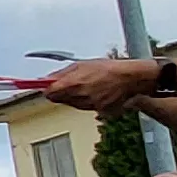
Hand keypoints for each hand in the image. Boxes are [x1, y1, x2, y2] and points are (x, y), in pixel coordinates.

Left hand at [41, 58, 158, 111]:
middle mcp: (79, 97)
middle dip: (60, 92)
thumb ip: (61, 74)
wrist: (131, 78)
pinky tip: (96, 92)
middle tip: (70, 83)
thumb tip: (46, 79)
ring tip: (88, 85)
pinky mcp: (98, 111)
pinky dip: (87, 101)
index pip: (49, 93)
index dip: (47, 89)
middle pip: (59, 99)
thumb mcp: (81, 65)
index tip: (45, 86)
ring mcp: (89, 106)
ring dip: (74, 97)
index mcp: (73, 84)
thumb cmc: (108, 68)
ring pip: (72, 104)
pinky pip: (85, 107)